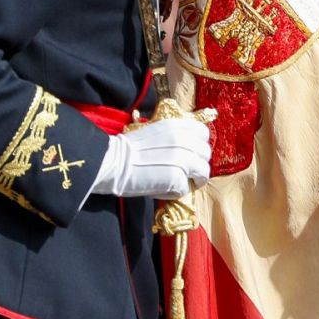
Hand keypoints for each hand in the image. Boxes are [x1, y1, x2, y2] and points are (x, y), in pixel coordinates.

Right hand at [91, 116, 211, 199]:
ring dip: (194, 180)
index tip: (192, 154)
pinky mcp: (177, 178)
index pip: (203, 133)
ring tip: (179, 183)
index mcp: (178, 126)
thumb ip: (175, 137)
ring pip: (203, 172)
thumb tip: (189, 149)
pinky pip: (185, 189)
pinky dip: (175, 192)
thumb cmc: (129, 149)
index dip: (199, 145)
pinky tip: (162, 189)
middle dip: (198, 164)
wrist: (112, 162)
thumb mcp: (156, 131)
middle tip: (187, 173)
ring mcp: (183, 159)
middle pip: (206, 154)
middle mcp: (184, 140)